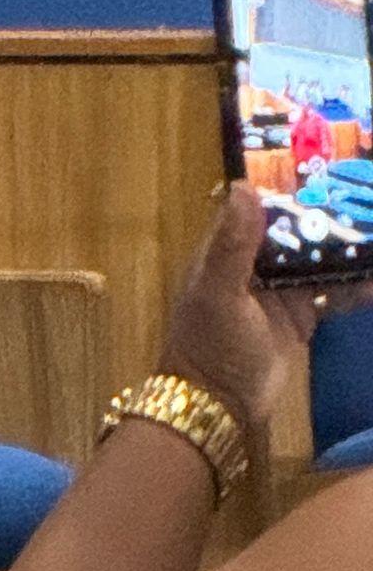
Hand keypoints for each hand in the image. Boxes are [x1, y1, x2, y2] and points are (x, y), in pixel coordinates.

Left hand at [158, 183, 372, 433]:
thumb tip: (245, 186)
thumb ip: (232, 244)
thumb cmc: (212, 344)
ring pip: (317, 260)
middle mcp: (254, 263)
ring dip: (346, 250)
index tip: (325, 166)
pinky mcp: (300, 316)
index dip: (287, 187)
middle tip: (365, 198)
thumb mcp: (219, 291)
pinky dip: (354, 286)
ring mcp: (279, 289)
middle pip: (295, 230)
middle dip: (327, 217)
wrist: (222, 404)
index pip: (258, 206)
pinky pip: (331, 293)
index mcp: (226, 249)